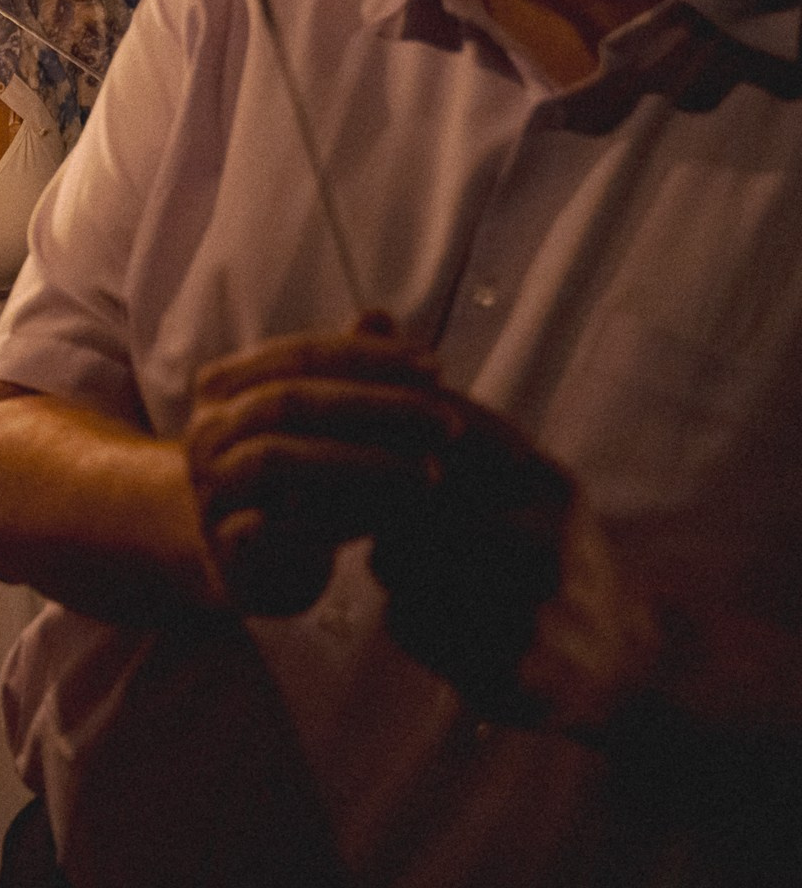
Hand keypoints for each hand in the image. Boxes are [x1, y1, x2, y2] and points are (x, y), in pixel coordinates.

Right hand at [184, 312, 450, 614]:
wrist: (238, 559)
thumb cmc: (287, 478)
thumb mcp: (311, 419)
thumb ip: (341, 371)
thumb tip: (380, 315)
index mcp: (223, 388)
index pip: (297, 354)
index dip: (367, 356)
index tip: (437, 367)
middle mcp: (205, 433)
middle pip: (289, 401)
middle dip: (377, 406)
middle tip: (448, 421)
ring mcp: (209, 490)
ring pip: (277, 460)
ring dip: (362, 463)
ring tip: (431, 473)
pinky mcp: (228, 548)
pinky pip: (281, 528)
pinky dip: (340, 520)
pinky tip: (393, 519)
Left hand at [369, 398, 654, 730]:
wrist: (626, 661)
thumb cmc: (540, 549)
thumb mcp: (507, 469)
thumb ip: (435, 407)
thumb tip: (367, 313)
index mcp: (542, 477)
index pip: (431, 430)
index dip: (378, 441)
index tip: (355, 456)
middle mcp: (546, 535)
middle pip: (400, 500)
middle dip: (382, 512)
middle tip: (395, 528)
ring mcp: (535, 606)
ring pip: (396, 564)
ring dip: (395, 572)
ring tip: (432, 580)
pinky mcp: (515, 668)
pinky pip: (411, 627)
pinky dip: (412, 625)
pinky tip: (448, 628)